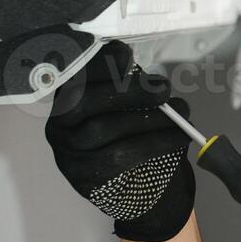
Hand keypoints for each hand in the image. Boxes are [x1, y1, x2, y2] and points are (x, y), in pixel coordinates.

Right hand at [44, 42, 195, 241]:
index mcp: (69, 97)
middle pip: (82, 100)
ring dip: (146, 120)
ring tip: (180, 116)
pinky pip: (116, 158)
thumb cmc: (132, 135)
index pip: (74, 73)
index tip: (126, 56)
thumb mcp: (131, 105)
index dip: (96, 62)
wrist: (139, 186)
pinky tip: (176, 139)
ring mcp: (67, 153)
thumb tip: (145, 77)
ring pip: (101, 130)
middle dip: (125, 90)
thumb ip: (130, 88)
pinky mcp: (82, 178)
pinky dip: (153, 145)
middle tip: (163, 89)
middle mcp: (60, 123)